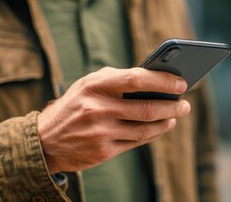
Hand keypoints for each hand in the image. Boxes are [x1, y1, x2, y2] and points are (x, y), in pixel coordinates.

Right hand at [37, 67, 189, 173]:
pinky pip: (136, 142)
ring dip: (167, 122)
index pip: (136, 79)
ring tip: (176, 116)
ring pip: (145, 128)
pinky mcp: (103, 151)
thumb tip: (153, 80)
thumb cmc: (74, 105)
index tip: (181, 83)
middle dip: (172, 106)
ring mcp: (100, 132)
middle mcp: (97, 109)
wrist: (46, 140)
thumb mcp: (88, 85)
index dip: (163, 81)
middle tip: (185, 104)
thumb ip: (117, 80)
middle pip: (147, 108)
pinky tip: (161, 128)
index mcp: (95, 86)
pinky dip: (153, 135)